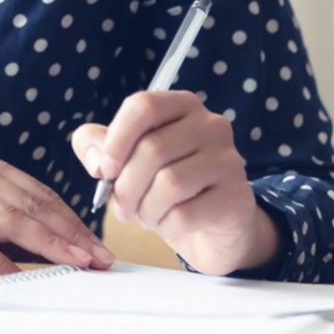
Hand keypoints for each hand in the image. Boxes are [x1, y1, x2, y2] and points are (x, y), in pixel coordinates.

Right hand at [0, 148, 115, 276]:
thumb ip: (4, 225)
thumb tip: (59, 249)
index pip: (37, 193)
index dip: (71, 220)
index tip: (97, 246)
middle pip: (29, 204)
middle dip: (68, 234)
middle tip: (97, 258)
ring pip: (7, 219)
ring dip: (46, 245)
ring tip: (73, 264)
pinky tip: (14, 275)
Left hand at [72, 91, 281, 274]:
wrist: (214, 227)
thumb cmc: (166, 186)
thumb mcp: (128, 160)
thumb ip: (99, 147)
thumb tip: (96, 159)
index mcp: (182, 105)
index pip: (143, 106)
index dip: (115, 139)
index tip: (104, 170)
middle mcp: (212, 125)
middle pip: (152, 148)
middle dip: (126, 187)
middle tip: (122, 208)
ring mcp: (230, 159)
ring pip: (169, 183)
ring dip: (146, 209)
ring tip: (147, 216)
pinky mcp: (237, 197)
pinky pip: (185, 214)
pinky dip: (166, 226)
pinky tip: (169, 225)